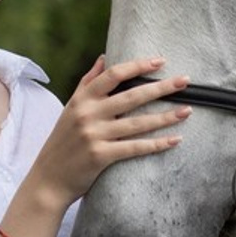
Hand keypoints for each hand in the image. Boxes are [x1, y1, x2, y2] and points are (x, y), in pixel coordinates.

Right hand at [27, 55, 189, 211]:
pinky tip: (175, 140)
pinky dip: (157, 144)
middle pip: (131, 96)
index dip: (138, 66)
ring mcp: (94, 135)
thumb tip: (104, 58)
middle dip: (161, 87)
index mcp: (82, 99)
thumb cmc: (63, 141)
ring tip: (187, 111)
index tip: (160, 61)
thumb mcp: (71, 107)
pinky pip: (135, 148)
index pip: (113, 75)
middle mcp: (88, 114)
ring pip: (137, 123)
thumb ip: (88, 82)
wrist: (49, 178)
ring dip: (165, 117)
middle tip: (185, 81)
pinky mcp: (101, 156)